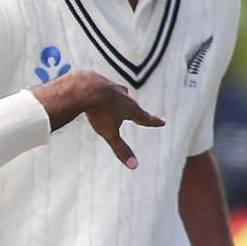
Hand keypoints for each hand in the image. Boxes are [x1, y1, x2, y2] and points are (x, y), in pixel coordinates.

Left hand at [31, 70, 163, 168]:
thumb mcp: (110, 133)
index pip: (144, 117)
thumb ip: (121, 149)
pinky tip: (94, 91)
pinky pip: (101, 86)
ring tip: (116, 99)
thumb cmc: (99, 112)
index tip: (162, 122)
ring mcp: (110, 85)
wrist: (84, 88)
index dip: (153, 121)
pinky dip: (100, 90)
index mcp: (129, 108)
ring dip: (118, 97)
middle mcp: (122, 95)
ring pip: (116, 93)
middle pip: (131, 104)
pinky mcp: (97, 79)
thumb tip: (134, 166)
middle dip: (134, 110)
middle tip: (139, 113)